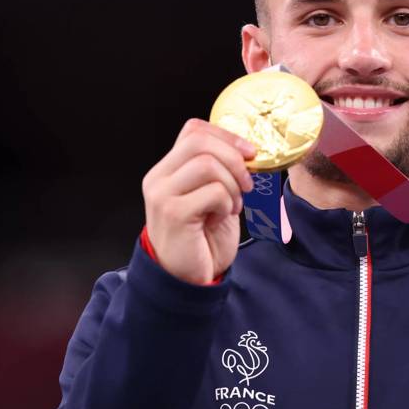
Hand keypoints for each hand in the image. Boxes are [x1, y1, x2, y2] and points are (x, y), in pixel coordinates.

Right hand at [142, 118, 255, 284]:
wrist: (188, 278)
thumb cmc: (202, 238)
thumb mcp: (212, 196)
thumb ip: (218, 171)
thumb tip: (247, 150)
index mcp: (167, 169)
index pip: (193, 130)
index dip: (226, 135)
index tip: (250, 152)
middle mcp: (158, 178)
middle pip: (200, 142)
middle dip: (234, 159)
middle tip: (247, 183)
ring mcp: (162, 195)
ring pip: (208, 165)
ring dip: (231, 185)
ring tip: (232, 205)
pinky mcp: (174, 213)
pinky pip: (213, 192)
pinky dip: (227, 203)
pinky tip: (222, 217)